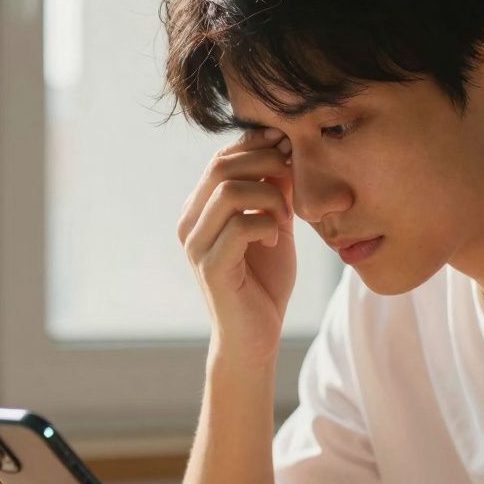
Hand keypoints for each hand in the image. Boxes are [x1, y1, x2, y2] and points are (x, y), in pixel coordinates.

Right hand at [178, 128, 296, 364]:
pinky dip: (267, 225)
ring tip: (283, 220)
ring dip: (269, 198)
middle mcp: (190, 224)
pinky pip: (241, 225)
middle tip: (293, 181)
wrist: (255, 337)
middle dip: (266, 164)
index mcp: (199, 210)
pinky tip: (274, 241)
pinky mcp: (211, 267)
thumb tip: (282, 148)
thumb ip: (273, 191)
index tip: (289, 149)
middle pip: (221, 166)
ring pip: (230, 191)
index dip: (256, 146)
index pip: (221, 158)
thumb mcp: (274, 225)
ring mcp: (196, 246)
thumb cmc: (264, 282)